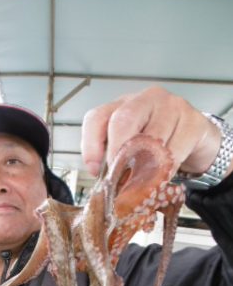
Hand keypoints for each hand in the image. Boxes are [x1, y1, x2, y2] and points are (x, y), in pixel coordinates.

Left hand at [81, 85, 222, 177]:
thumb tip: (103, 180)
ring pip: (150, 138)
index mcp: (123, 105)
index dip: (91, 145)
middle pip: (122, 121)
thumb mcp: (130, 150)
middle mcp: (146, 99)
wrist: (195, 141)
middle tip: (119, 179)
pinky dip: (164, 171)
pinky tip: (160, 179)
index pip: (97, 118)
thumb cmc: (157, 145)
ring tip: (139, 186)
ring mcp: (172, 106)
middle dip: (117, 154)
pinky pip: (174, 151)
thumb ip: (113, 159)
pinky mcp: (192, 122)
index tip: (94, 170)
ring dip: (143, 169)